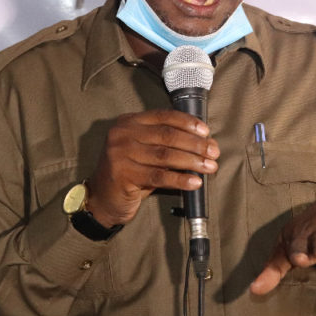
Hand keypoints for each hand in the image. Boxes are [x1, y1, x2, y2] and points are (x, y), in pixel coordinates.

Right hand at [84, 110, 218, 226]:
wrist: (101, 198)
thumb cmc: (129, 173)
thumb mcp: (144, 151)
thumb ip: (166, 143)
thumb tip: (203, 142)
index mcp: (128, 122)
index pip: (163, 117)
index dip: (187, 123)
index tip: (206, 132)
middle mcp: (122, 134)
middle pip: (167, 136)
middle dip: (195, 144)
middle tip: (213, 152)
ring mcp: (119, 154)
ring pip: (165, 156)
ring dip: (192, 161)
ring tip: (210, 167)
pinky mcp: (123, 175)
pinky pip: (159, 176)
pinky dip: (180, 179)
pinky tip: (195, 182)